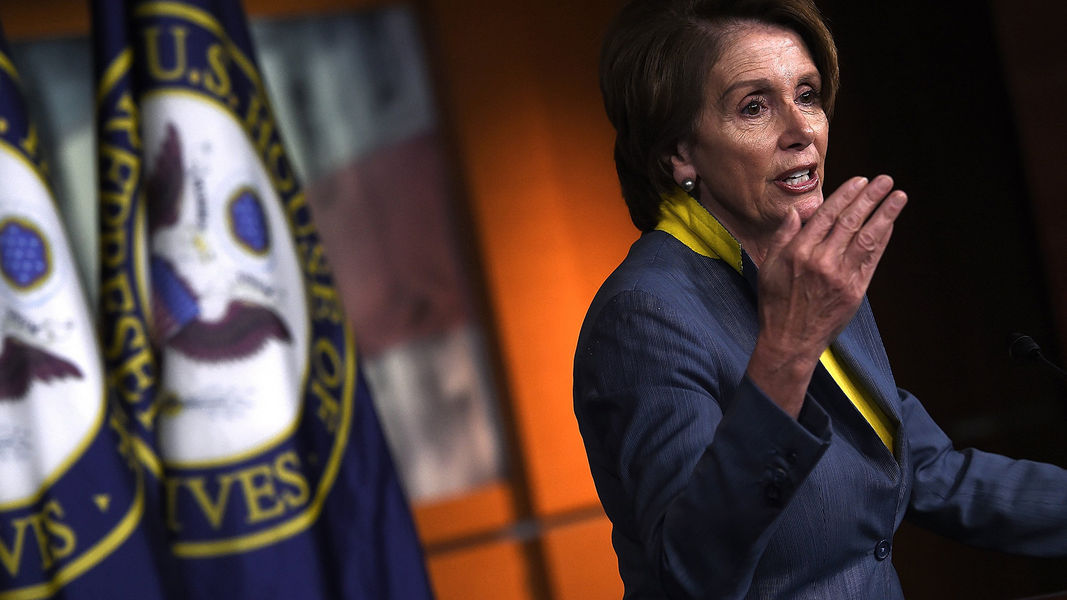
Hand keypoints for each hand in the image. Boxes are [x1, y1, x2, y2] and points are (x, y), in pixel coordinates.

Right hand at [746, 175, 907, 416]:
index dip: (845, 195)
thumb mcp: (769, 266)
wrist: (789, 341)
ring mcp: (841, 277)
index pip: (827, 215)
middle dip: (869, 198)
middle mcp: (821, 261)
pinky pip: (872, 260)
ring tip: (899, 196)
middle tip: (885, 180)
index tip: (859, 180)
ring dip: (886, 214)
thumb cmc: (776, 303)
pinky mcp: (855, 292)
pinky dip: (883, 240)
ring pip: (867, 238)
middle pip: (850, 221)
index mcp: (798, 252)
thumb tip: (800, 211)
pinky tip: (890, 225)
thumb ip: (784, 236)